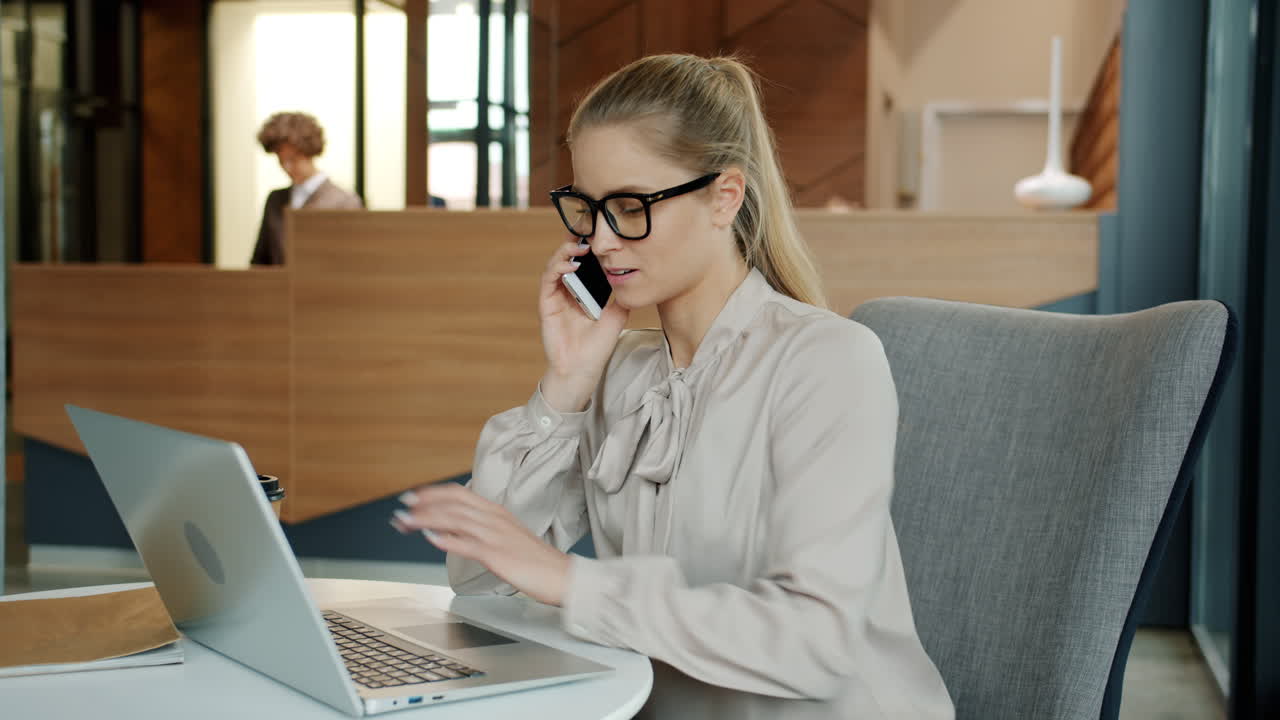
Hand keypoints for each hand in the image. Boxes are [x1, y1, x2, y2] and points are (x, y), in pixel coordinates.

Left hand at [392, 485, 571, 606]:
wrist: (562, 576)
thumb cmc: (535, 561)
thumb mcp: (506, 537)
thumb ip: (480, 531)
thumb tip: (450, 530)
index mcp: (497, 512)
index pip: (459, 494)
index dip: (433, 493)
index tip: (414, 497)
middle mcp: (494, 519)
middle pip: (453, 502)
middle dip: (424, 503)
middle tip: (403, 506)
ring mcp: (495, 535)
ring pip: (455, 519)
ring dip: (427, 518)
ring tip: (407, 521)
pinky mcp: (497, 555)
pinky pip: (467, 544)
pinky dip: (446, 539)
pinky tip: (431, 538)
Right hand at [538, 240, 629, 411]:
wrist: (583, 370)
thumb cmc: (598, 346)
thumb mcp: (618, 315)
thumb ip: (621, 294)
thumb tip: (634, 272)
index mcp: (584, 291)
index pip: (585, 262)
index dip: (591, 246)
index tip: (602, 232)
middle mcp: (568, 290)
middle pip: (569, 258)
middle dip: (577, 241)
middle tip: (588, 228)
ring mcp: (556, 296)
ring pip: (556, 263)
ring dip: (566, 251)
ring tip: (581, 245)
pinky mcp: (546, 304)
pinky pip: (548, 279)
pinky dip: (558, 268)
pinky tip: (573, 264)